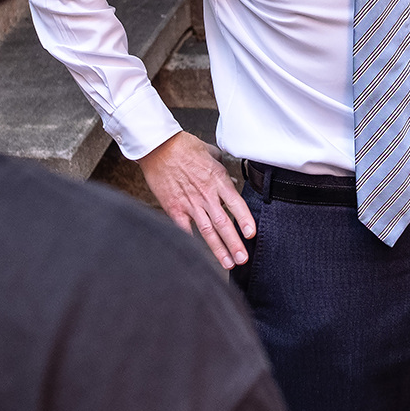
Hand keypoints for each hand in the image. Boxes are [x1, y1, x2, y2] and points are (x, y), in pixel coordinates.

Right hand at [135, 130, 254, 268]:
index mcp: (217, 180)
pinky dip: (191, 242)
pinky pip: (184, 229)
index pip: (236, 204)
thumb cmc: (183, 147)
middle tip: (243, 258)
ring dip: (218, 249)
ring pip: (207, 231)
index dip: (244, 220)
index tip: (251, 234)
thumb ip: (222, 169)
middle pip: (223, 223)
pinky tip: (198, 255)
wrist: (158, 147)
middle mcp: (205, 194)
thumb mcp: (210, 152)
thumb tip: (231, 181)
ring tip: (228, 263)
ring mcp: (189, 203)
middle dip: (234, 243)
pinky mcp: (174, 208)